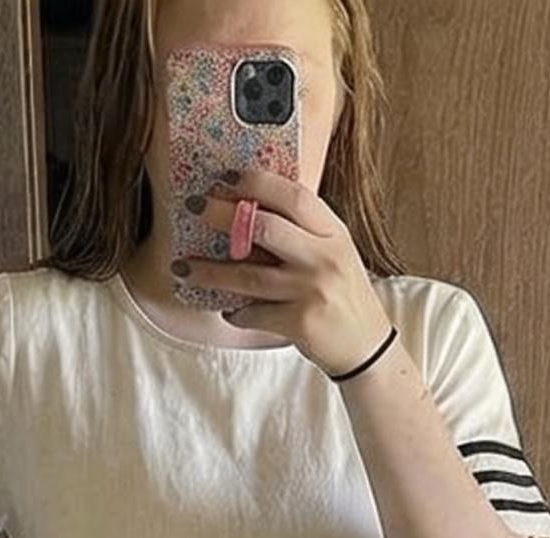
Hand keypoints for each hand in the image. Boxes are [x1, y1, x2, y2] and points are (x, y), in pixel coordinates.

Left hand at [173, 165, 393, 375]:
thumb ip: (303, 233)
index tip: (226, 178)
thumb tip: (247, 212)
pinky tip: (228, 310)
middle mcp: (324, 258)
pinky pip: (254, 313)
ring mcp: (312, 291)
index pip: (293, 196)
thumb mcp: (335, 253)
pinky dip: (235, 313)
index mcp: (333, 233)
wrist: (367, 347)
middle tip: (194, 207)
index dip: (256, 182)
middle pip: (264, 227)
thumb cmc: (344, 296)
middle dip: (222, 214)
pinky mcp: (300, 323)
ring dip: (209, 271)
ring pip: (248, 275)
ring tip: (183, 267)